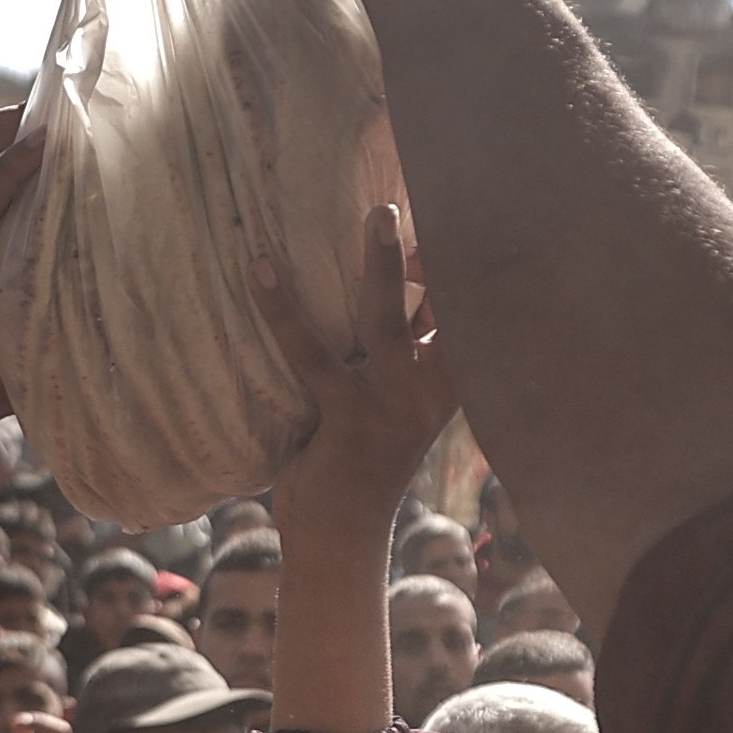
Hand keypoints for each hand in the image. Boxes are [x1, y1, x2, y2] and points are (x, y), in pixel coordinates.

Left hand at [253, 197, 449, 510]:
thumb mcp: (394, 396)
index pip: (473, 304)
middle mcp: (431, 389)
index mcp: (449, 377)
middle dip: (445, 247)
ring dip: (383, 266)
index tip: (461, 202)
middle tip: (432, 193)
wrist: (339, 539)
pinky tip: (259, 270)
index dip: (469, 254)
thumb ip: (402, 341)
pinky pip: (312, 354)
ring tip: (377, 213)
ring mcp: (392, 405)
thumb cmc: (360, 455)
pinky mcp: (347, 420)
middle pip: (452, 304)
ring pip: (388, 322)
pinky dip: (282, 308)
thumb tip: (391, 268)